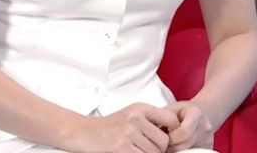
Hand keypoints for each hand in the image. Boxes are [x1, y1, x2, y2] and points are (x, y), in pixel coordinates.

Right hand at [65, 103, 179, 152]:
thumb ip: (149, 120)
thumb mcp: (131, 115)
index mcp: (141, 108)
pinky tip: (130, 152)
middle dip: (159, 150)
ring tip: (136, 151)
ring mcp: (129, 133)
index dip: (172, 133)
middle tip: (147, 149)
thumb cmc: (109, 127)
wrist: (85, 132)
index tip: (164, 140)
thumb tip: (172, 132)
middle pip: (164, 142)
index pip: (171, 119)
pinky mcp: (122, 148)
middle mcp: (136, 118)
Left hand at [162, 101, 214, 151]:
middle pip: (184, 145)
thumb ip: (164, 117)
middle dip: (170, 147)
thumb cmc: (182, 111)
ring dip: (174, 151)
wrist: (200, 114)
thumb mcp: (172, 108)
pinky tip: (174, 148)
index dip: (170, 138)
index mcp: (196, 115)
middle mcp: (205, 128)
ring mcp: (208, 141)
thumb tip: (151, 131)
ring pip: (187, 152)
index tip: (161, 136)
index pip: (183, 132)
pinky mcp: (207, 149)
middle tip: (161, 145)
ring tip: (167, 146)